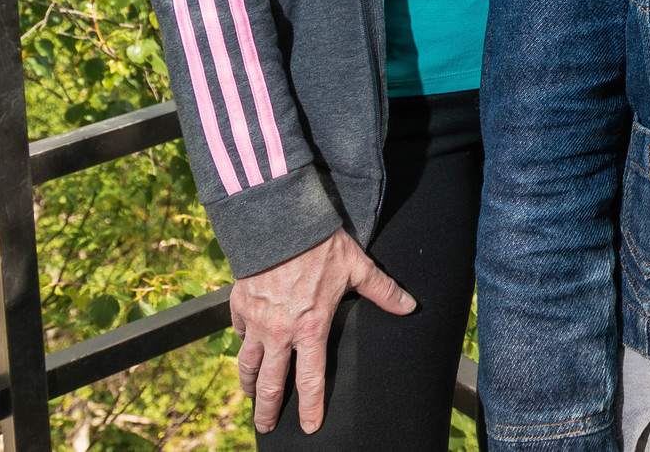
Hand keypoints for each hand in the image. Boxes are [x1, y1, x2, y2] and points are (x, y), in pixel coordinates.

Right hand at [232, 229, 415, 433]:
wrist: (281, 223)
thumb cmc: (323, 246)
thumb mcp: (358, 267)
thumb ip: (383, 290)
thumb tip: (410, 306)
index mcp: (311, 327)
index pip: (310, 378)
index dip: (310, 406)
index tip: (309, 428)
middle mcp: (279, 332)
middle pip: (270, 383)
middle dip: (267, 410)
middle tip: (266, 426)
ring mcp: (255, 321)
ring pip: (247, 363)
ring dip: (249, 383)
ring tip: (251, 396)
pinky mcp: (239, 305)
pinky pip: (238, 333)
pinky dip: (243, 344)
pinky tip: (246, 348)